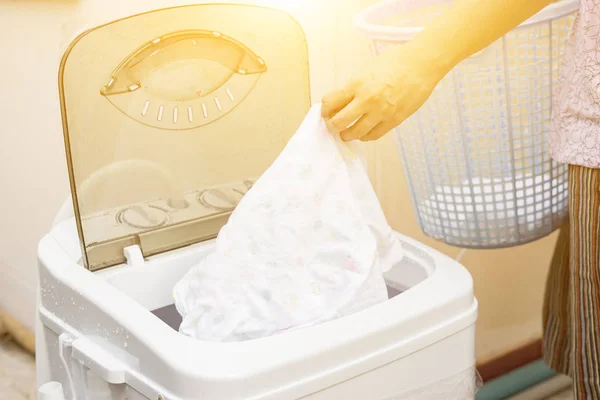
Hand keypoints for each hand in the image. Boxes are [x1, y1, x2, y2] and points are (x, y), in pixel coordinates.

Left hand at [321, 43, 447, 141]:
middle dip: (332, 125)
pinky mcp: (393, 120)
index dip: (325, 109)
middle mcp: (366, 100)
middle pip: (339, 122)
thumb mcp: (367, 70)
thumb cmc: (396, 62)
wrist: (421, 64)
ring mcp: (380, 112)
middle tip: (333, 125)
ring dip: (347, 135)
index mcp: (357, 84)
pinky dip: (365, 136)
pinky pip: (373, 135)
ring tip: (346, 133)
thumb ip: (354, 86)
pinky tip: (363, 133)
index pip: (330, 102)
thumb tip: (342, 101)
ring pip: (355, 133)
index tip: (326, 111)